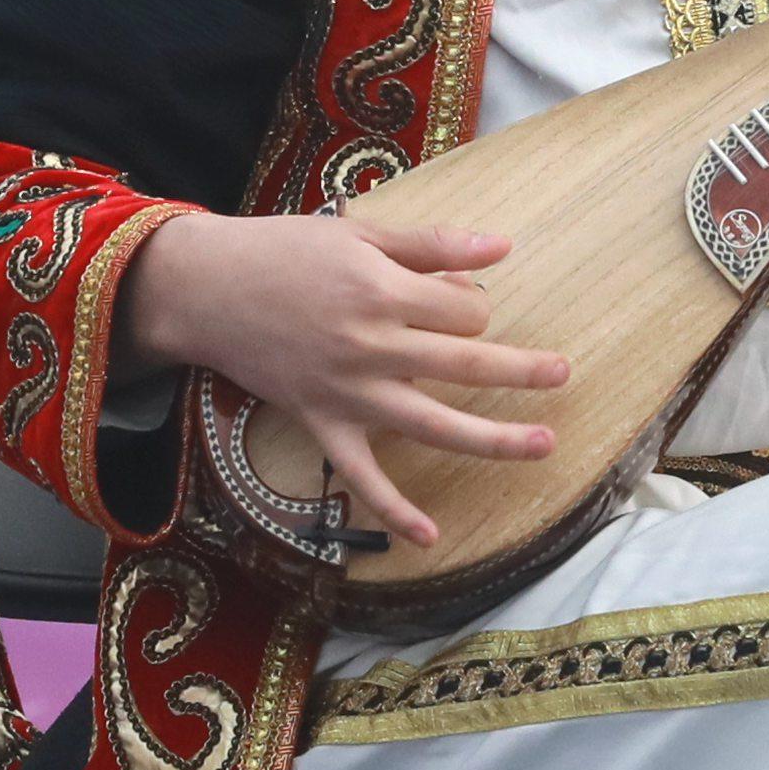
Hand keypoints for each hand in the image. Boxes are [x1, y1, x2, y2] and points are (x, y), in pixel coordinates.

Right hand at [113, 206, 566, 551]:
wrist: (206, 289)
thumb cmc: (283, 252)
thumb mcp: (359, 233)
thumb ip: (432, 245)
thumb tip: (502, 247)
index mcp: (383, 292)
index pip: (463, 311)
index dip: (474, 306)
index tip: (461, 303)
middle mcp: (372, 347)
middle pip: (466, 365)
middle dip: (521, 371)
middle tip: (562, 373)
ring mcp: (349, 392)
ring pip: (434, 423)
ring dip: (494, 440)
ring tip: (543, 444)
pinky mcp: (323, 423)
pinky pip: (362, 476)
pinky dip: (393, 509)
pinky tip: (430, 536)